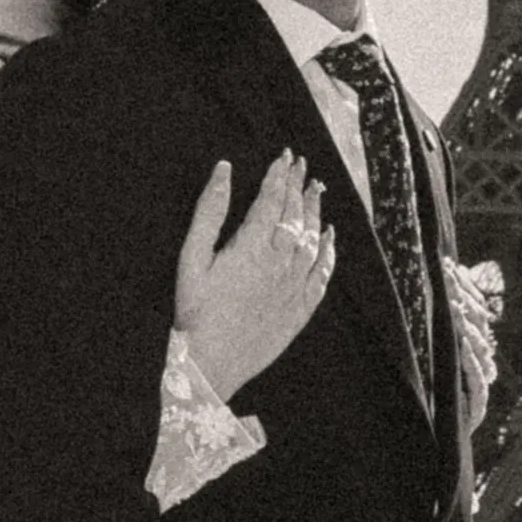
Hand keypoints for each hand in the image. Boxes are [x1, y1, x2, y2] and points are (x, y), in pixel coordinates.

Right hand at [174, 150, 333, 403]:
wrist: (211, 364)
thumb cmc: (194, 312)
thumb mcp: (191, 258)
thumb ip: (209, 212)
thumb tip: (224, 170)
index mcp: (251, 248)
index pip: (272, 201)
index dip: (279, 176)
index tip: (285, 156)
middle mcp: (279, 264)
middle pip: (295, 216)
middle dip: (299, 187)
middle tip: (303, 165)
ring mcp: (293, 287)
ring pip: (313, 241)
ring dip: (315, 213)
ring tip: (316, 190)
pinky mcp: (300, 310)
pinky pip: (322, 274)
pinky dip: (329, 251)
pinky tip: (330, 236)